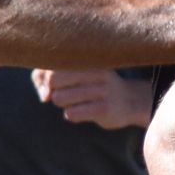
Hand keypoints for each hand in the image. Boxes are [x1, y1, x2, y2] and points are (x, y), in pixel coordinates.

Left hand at [33, 67, 153, 129]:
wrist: (129, 101)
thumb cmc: (93, 86)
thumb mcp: (73, 72)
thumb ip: (46, 75)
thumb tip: (44, 95)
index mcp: (87, 59)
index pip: (51, 64)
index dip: (44, 78)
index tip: (52, 85)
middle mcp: (96, 71)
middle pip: (52, 80)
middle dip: (52, 91)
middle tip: (64, 94)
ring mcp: (102, 89)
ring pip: (59, 98)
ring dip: (63, 104)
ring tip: (76, 102)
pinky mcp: (105, 108)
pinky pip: (71, 113)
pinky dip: (72, 115)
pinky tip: (83, 112)